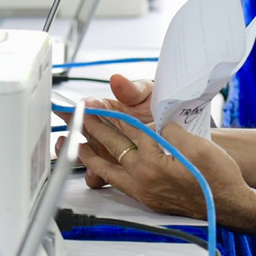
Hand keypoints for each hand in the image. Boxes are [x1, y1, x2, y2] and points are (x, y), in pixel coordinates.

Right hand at [77, 75, 152, 191]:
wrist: (184, 130)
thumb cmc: (162, 109)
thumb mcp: (148, 95)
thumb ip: (131, 90)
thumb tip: (117, 80)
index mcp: (108, 110)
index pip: (85, 108)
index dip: (76, 108)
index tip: (75, 108)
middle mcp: (104, 131)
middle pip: (80, 132)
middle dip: (73, 131)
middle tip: (71, 127)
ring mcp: (109, 151)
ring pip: (85, 155)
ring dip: (77, 154)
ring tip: (78, 150)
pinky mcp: (118, 169)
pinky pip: (100, 175)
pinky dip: (94, 175)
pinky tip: (94, 173)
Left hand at [79, 115, 243, 219]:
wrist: (228, 205)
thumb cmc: (217, 176)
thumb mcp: (197, 144)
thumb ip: (171, 130)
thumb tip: (156, 124)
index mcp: (154, 161)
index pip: (126, 130)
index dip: (110, 114)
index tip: (94, 105)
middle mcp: (143, 177)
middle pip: (114, 146)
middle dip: (94, 129)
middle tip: (77, 116)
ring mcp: (143, 190)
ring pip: (109, 169)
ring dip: (91, 155)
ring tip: (76, 144)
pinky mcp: (147, 199)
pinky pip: (118, 183)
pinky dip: (106, 173)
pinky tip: (100, 169)